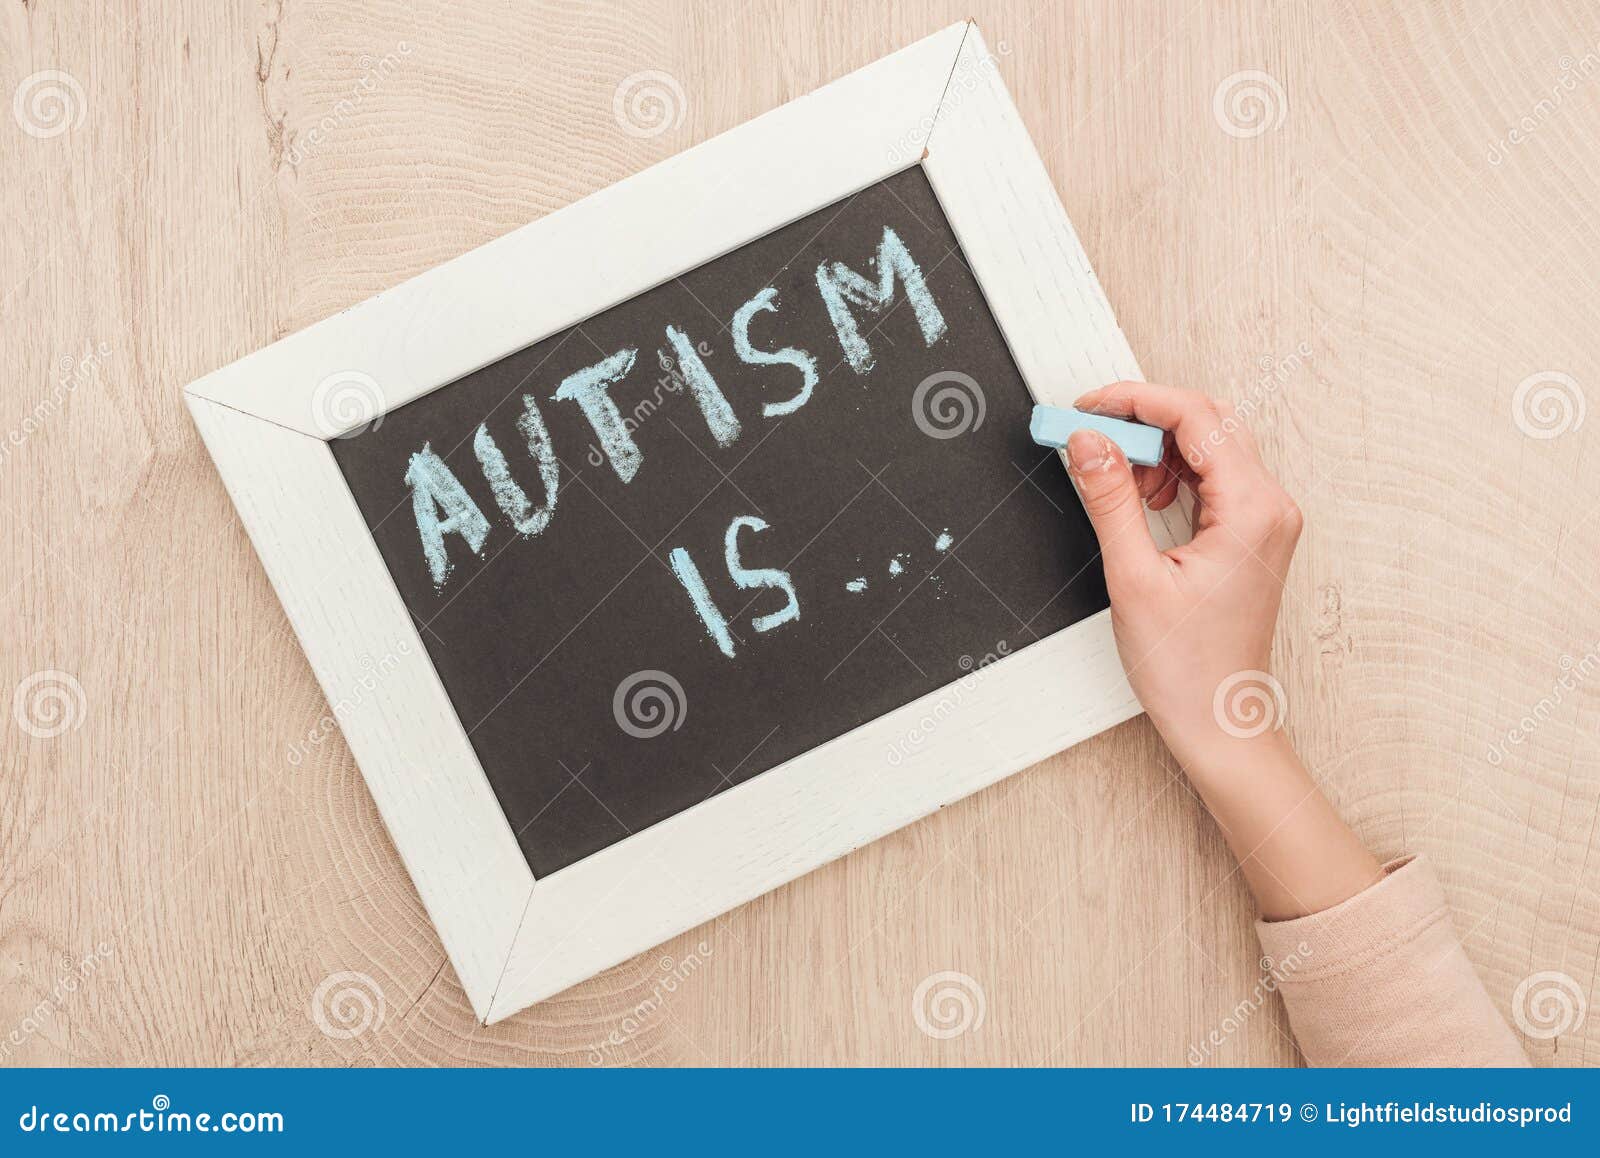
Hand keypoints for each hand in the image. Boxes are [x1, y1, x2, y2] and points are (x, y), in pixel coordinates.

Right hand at [1065, 381, 1378, 918]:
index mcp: (1252, 510)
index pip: (1196, 417)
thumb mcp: (1134, 577)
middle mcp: (1269, 507)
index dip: (1134, 401)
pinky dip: (1169, 475)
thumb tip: (1088, 441)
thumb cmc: (1188, 667)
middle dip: (1142, 421)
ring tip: (1114, 483)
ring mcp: (1263, 519)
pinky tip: (1139, 500)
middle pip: (1206, 423)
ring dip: (1155, 451)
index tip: (1087, 407)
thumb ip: (1110, 499)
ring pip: (1208, 447)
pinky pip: (1210, 478)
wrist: (1219, 720)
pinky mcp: (1249, 533)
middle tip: (1089, 435)